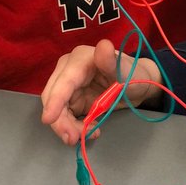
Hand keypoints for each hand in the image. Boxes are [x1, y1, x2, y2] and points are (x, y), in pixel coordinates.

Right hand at [40, 39, 161, 144]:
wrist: (137, 86)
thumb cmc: (133, 75)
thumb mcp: (126, 70)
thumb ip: (112, 61)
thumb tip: (103, 45)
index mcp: (80, 59)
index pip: (63, 81)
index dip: (55, 101)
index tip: (48, 120)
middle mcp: (68, 69)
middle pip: (53, 97)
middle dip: (61, 121)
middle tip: (75, 139)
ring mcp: (67, 85)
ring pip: (56, 110)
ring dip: (67, 127)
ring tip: (89, 134)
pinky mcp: (70, 99)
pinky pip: (63, 116)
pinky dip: (73, 127)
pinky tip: (89, 129)